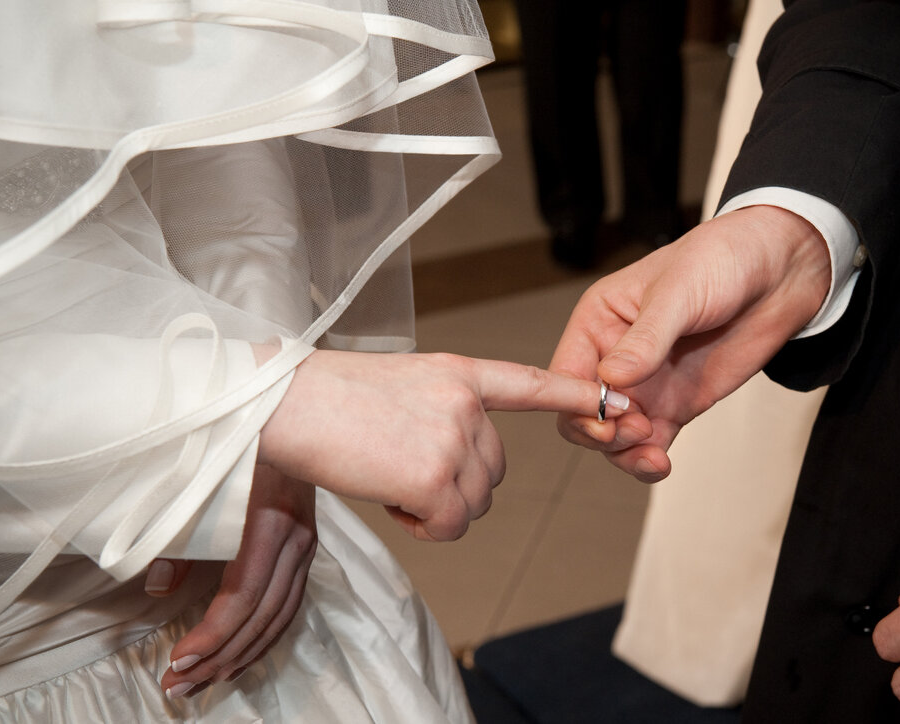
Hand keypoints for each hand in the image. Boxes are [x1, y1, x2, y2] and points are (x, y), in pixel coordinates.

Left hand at [153, 464, 316, 697]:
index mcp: (269, 522)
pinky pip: (290, 603)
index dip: (212, 635)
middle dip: (219, 656)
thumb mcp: (201, 483)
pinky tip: (240, 654)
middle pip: (261, 616)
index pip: (243, 597)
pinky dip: (265, 635)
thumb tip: (159, 587)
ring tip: (205, 680)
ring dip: (242, 654)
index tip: (178, 660)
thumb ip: (180, 536)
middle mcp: (296, 538)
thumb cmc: (237, 445)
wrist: (286, 412)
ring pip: (280, 616)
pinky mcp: (308, 546)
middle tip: (180, 685)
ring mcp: (306, 544)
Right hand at [258, 351, 617, 541]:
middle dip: (454, 486)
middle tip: (399, 472)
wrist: (281, 405)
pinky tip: (389, 499)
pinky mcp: (436, 477)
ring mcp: (454, 439)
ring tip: (386, 479)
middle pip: (495, 471)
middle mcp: (466, 405)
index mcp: (458, 374)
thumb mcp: (399, 386)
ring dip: (435, 509)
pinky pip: (451, 525)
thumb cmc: (324, 398)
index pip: (529, 383)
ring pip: (475, 503)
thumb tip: (453, 463)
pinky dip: (422, 526)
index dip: (576, 395)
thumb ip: (441, 412)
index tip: (618, 405)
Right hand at [550, 205, 829, 480]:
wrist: (780, 272)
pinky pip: (651, 442)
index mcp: (600, 320)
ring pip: (615, 435)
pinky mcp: (676, 404)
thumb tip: (610, 379)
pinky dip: (649, 459)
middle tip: (635, 428)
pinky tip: (660, 463)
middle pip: (584, 411)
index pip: (566, 372)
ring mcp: (646, 384)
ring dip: (625, 451)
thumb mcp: (679, 292)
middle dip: (601, 430)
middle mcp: (615, 356)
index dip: (574, 400)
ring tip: (651, 451)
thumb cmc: (722, 259)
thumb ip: (645, 339)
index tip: (604, 414)